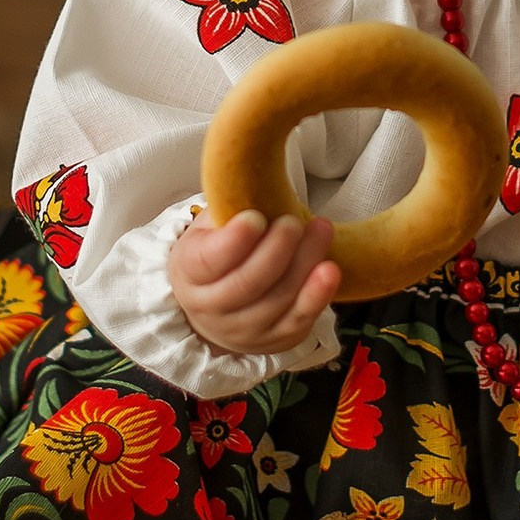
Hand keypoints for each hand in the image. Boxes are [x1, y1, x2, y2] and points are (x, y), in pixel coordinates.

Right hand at [169, 209, 338, 357]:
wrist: (216, 304)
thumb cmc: (216, 252)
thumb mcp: (209, 226)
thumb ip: (228, 209)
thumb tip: (255, 180)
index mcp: (189, 274)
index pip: (208, 262)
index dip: (233, 242)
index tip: (256, 218)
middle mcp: (210, 308)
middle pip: (247, 284)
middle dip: (276, 251)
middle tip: (294, 222)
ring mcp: (242, 330)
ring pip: (277, 301)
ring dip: (304, 265)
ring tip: (322, 230)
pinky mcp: (274, 340)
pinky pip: (298, 321)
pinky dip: (317, 296)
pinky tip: (330, 270)